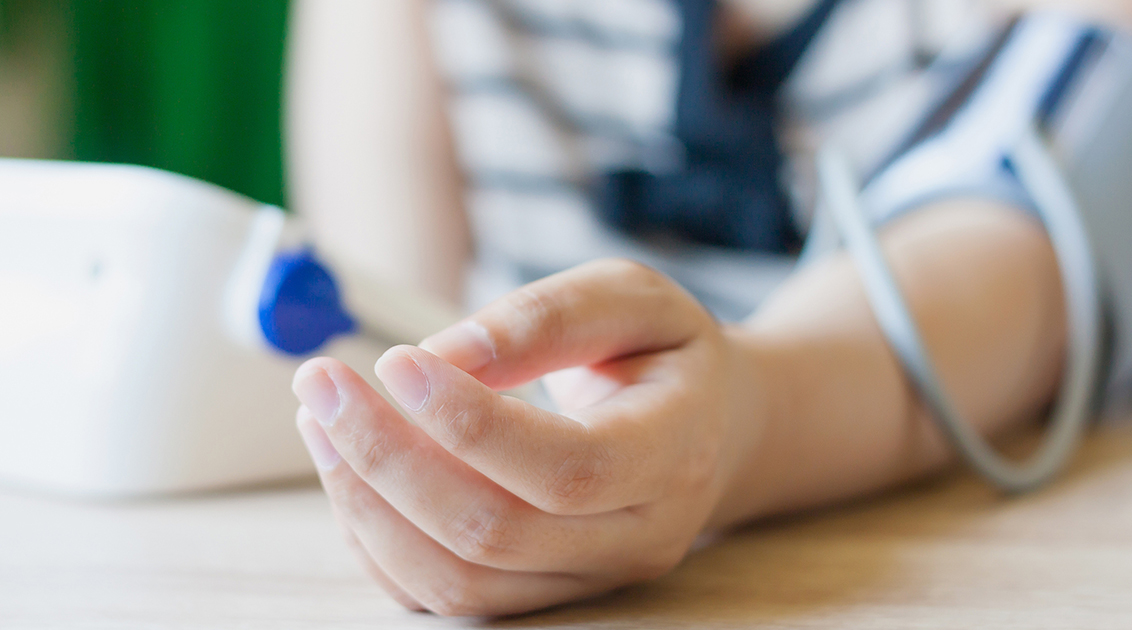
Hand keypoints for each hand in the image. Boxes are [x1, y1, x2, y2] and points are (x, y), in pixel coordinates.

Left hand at [292, 259, 765, 615]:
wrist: (708, 427)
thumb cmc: (663, 353)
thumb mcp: (630, 298)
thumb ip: (547, 318)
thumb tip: (443, 359)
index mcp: (676, 452)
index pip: (566, 466)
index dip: (467, 422)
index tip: (395, 360)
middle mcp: (639, 536)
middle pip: (494, 531)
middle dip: (388, 458)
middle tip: (323, 384)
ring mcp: (590, 579)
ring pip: (459, 581)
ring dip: (368, 505)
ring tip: (322, 423)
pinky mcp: (543, 594)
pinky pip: (443, 596)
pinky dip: (378, 540)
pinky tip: (351, 472)